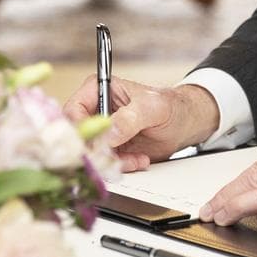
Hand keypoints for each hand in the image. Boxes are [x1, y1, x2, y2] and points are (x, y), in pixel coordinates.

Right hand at [62, 75, 218, 171]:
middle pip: (78, 136)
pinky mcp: (108, 150)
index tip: (96, 144)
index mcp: (98, 89)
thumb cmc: (171, 106)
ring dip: (113, 162)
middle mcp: (94, 111)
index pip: (73, 111)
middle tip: (117, 158)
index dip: (80, 130)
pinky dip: (121, 167)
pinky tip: (139, 160)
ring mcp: (100, 133)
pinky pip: (104, 164)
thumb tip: (109, 132)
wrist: (184, 124)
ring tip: (137, 158)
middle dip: (97, 151)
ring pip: (90, 154)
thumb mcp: (154, 107)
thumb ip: (131, 117)